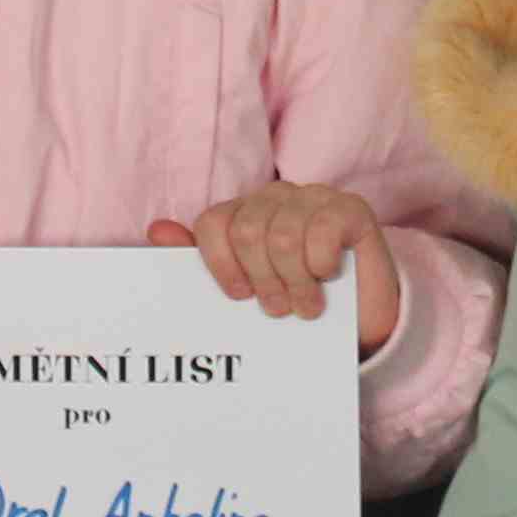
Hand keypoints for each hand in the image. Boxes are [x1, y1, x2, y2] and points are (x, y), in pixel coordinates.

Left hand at [152, 185, 394, 342]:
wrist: (359, 318)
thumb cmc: (296, 300)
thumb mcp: (248, 290)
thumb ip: (206, 261)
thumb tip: (157, 231)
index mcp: (244, 213)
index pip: (213, 224)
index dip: (220, 264)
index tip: (238, 296)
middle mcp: (275, 198)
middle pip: (248, 233)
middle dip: (263, 281)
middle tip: (277, 309)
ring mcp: (314, 198)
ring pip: (284, 237)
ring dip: (295, 283)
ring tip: (305, 306)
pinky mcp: (349, 207)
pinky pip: (323, 231)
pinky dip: (323, 264)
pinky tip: (330, 276)